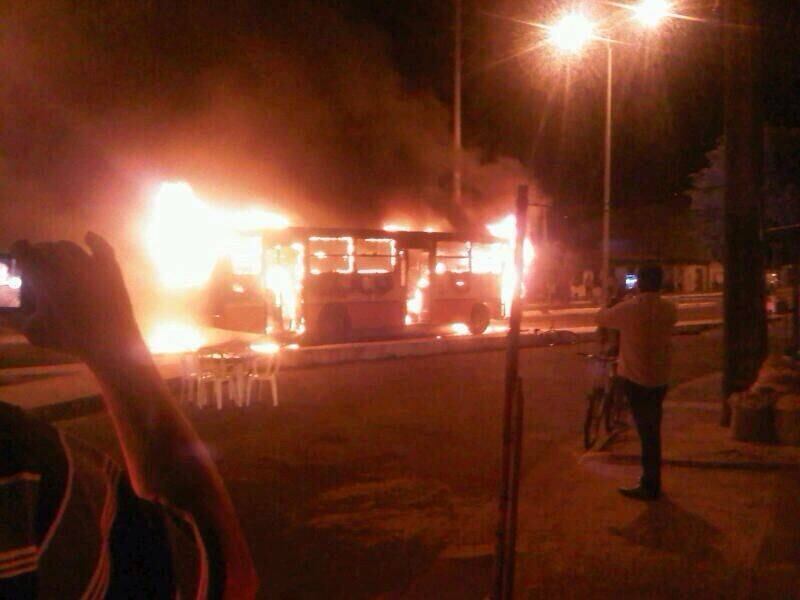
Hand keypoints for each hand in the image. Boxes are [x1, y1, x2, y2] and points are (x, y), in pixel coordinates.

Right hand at [7, 233, 144, 364]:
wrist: (110, 340)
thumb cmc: (69, 336)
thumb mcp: (34, 331)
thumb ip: (16, 317)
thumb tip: (6, 311)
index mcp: (42, 274)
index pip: (24, 251)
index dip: (19, 251)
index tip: (18, 255)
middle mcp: (64, 262)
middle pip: (46, 248)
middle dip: (38, 255)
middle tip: (38, 267)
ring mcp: (89, 263)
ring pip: (69, 247)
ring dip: (59, 251)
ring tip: (57, 260)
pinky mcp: (110, 267)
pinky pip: (101, 246)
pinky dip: (93, 240)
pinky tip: (88, 238)